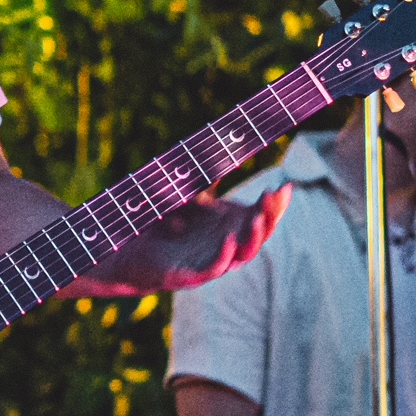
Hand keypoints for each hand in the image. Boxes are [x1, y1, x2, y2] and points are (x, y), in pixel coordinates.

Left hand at [76, 184, 288, 297]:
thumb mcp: (190, 194)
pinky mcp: (189, 276)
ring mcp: (210, 263)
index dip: (276, 205)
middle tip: (273, 196)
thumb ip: (208, 174)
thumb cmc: (164, 223)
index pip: (262, 218)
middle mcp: (226, 247)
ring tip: (257, 217)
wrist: (129, 250)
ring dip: (253, 237)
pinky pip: (212, 269)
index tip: (285, 186)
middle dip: (270, 217)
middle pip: (259, 236)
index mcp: (230, 229)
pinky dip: (223, 257)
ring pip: (242, 255)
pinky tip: (228, 241)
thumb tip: (225, 139)